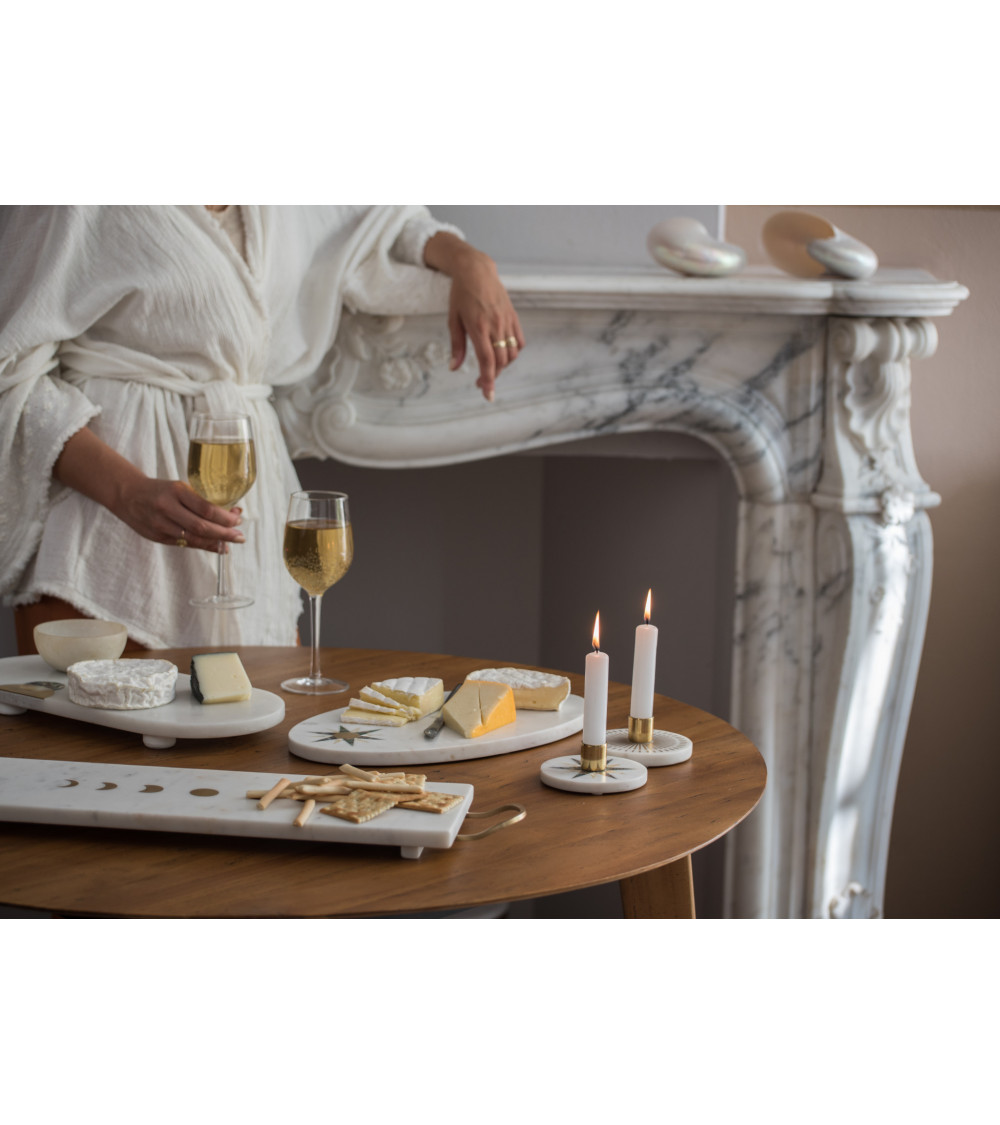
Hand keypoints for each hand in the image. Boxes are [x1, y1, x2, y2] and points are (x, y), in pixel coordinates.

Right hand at [114, 478, 244, 552]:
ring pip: (193, 538)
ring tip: (231, 543)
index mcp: (176, 491)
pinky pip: (184, 544)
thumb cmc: (159, 490)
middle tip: (240, 537)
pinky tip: (216, 547)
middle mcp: (168, 508)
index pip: (206, 508)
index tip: (239, 519)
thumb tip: (231, 513)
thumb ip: (201, 500)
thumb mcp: (179, 487)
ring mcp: (161, 524)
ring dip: (216, 542)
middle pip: (201, 526)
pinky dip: (203, 546)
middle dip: (224, 533)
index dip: (225, 517)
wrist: (126, 494)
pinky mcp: (157, 537)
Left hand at [423, 232, 524, 401]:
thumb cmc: (461, 294)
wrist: (476, 270)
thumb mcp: (453, 319)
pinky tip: (503, 354)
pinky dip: (513, 353)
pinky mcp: (513, 317)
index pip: (487, 361)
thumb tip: (454, 368)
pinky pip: (519, 342)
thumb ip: (456, 345)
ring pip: (511, 354)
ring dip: (503, 367)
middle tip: (482, 383)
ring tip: (491, 368)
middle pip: (500, 362)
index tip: (487, 395)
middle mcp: (495, 326)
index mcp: (478, 327)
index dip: (488, 381)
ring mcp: (506, 321)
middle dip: (493, 377)